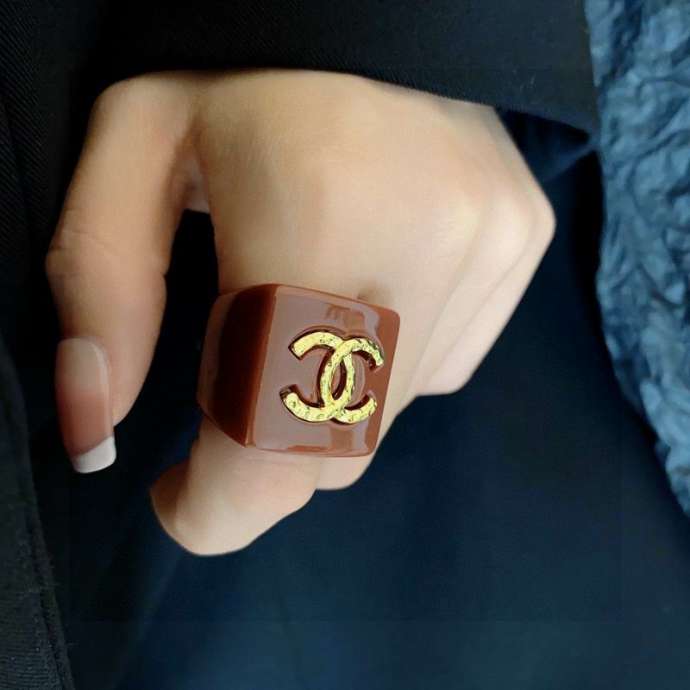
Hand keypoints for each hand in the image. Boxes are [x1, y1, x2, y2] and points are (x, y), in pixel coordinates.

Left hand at [47, 70, 553, 553]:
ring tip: (301, 305)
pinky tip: (364, 285)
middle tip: (229, 379)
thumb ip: (102, 294)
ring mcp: (492, 250)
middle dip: (264, 445)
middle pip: (336, 445)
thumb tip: (96, 433)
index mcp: (317, 210)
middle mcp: (431, 243)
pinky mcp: (521, 249)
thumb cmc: (237, 68)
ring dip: (323, 397)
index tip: (179, 499)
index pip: (280, 432)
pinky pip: (437, 369)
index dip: (220, 506)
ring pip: (387, 416)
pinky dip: (383, 361)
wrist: (371, 8)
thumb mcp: (133, 151)